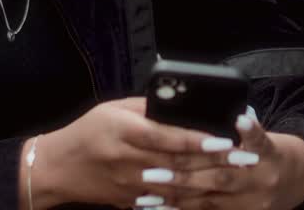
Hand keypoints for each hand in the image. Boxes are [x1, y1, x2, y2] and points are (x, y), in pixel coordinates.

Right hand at [26, 98, 236, 208]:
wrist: (57, 169)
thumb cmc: (86, 132)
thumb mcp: (112, 110)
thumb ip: (145, 107)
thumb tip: (178, 104)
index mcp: (124, 132)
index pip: (167, 136)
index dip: (197, 139)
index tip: (225, 138)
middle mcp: (129, 160)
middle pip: (179, 163)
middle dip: (216, 161)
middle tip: (246, 158)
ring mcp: (130, 185)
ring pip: (178, 186)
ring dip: (210, 182)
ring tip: (237, 177)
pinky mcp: (131, 201)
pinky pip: (165, 203)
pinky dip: (190, 200)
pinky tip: (212, 197)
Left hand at [137, 112, 303, 209]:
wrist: (299, 180)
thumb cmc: (270, 151)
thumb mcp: (264, 135)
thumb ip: (245, 128)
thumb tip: (231, 113)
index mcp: (266, 154)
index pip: (240, 148)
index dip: (217, 142)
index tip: (197, 134)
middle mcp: (260, 181)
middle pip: (218, 179)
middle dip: (182, 177)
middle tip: (150, 174)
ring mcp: (252, 204)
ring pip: (209, 204)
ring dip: (175, 201)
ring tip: (146, 197)